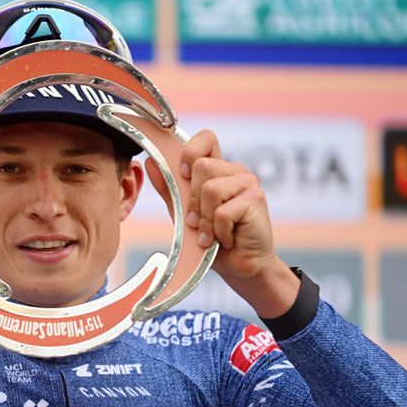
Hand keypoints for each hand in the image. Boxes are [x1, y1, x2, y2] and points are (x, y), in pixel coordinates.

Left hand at [172, 130, 298, 317]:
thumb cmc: (213, 240)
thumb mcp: (183, 213)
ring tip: (211, 234)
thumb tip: (151, 163)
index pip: (206, 138)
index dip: (190, 150)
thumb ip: (169, 189)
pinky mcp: (256, 199)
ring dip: (205, 219)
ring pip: (210, 189)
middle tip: (198, 222)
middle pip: (201, 166)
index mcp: (218, 170)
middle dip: (192, 200)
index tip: (183, 174)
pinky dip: (218, 231)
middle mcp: (235, 171)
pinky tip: (226, 239)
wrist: (239, 267)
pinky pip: (222, 211)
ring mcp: (248, 183)